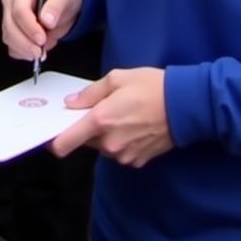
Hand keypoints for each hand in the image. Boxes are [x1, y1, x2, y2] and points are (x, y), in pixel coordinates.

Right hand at [2, 0, 82, 61]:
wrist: (65, 3)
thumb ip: (56, 5)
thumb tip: (46, 19)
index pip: (19, 10)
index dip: (29, 27)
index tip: (42, 39)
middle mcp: (12, 1)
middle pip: (10, 26)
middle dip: (25, 42)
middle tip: (40, 51)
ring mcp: (10, 16)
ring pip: (8, 38)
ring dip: (24, 49)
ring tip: (42, 50)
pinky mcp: (12, 30)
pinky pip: (12, 47)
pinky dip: (24, 53)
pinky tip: (37, 50)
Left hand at [50, 67, 173, 166]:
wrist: (186, 106)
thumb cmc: (151, 87)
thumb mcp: (117, 79)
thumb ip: (90, 93)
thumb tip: (71, 103)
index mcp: (100, 122)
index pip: (64, 143)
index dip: (55, 140)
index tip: (53, 132)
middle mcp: (109, 144)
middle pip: (84, 142)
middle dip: (87, 128)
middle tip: (101, 109)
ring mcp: (124, 155)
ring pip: (103, 147)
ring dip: (106, 134)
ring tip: (123, 114)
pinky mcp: (138, 161)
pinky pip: (120, 152)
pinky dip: (122, 141)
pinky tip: (135, 125)